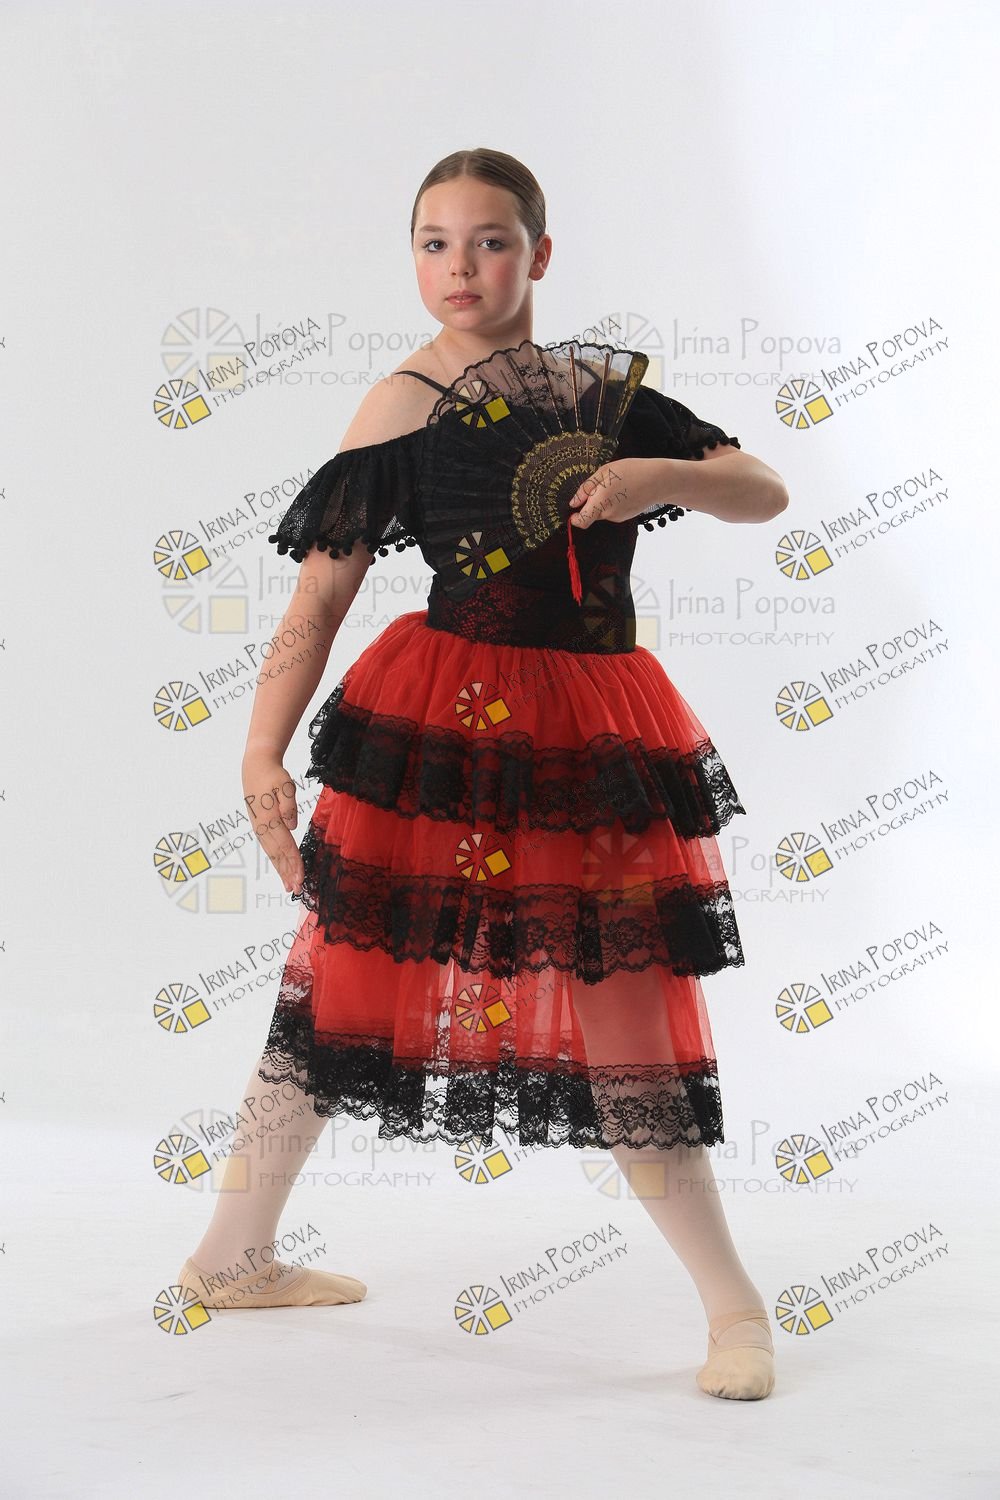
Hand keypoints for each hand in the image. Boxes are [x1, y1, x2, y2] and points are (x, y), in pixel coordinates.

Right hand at [242, 753, 304, 895]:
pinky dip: (276, 862)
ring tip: (289, 887)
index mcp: (269, 818)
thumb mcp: (284, 784)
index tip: (301, 877)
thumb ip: (288, 805)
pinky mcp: (260, 827)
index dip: (294, 862)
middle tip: (297, 890)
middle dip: (288, 873)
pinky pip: (269, 849)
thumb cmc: (274, 775)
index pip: (285, 845)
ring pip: (272, 854)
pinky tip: (281, 871)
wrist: (256, 767)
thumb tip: (292, 825)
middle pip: (278, 855)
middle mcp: (263, 827)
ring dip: (282, 872)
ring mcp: (260, 828)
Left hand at [567, 457, 678, 526]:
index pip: (581, 522)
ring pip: (603, 512)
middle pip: (591, 514)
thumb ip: (586, 489)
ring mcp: (618, 517)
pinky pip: (613, 511)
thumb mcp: (604, 472)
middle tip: (602, 485)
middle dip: (592, 502)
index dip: (574, 519)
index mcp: (600, 502)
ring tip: (617, 485)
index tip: (573, 511)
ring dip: (603, 501)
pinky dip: (614, 503)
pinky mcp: (626, 517)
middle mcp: (608, 514)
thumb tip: (574, 502)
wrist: (659, 480)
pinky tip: (624, 491)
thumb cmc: (632, 471)